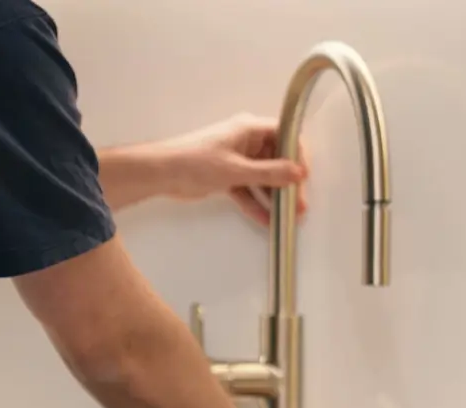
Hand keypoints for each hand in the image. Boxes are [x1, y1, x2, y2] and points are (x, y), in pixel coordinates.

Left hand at [156, 114, 309, 226]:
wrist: (161, 173)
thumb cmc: (197, 163)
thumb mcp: (236, 170)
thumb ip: (269, 173)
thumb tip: (299, 173)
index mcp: (249, 129)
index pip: (284, 135)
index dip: (297, 154)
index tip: (304, 177)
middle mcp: (245, 141)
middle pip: (276, 159)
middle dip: (288, 183)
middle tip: (299, 205)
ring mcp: (236, 159)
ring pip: (262, 178)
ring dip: (274, 197)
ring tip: (289, 218)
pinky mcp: (226, 176)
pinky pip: (248, 190)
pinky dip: (256, 204)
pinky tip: (267, 221)